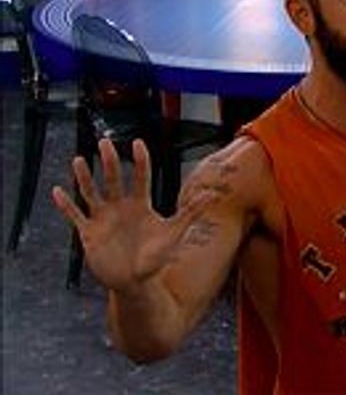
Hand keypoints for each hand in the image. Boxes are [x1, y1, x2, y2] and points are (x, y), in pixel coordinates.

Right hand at [52, 139, 213, 293]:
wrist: (136, 282)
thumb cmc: (157, 258)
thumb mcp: (175, 233)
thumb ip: (190, 213)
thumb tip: (210, 195)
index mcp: (141, 204)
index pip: (141, 177)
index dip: (140, 160)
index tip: (138, 142)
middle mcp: (120, 207)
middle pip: (114, 179)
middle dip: (110, 161)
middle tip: (105, 142)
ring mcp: (103, 218)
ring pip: (91, 193)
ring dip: (85, 177)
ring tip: (79, 160)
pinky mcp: (89, 233)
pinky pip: (75, 215)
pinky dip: (66, 205)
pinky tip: (57, 191)